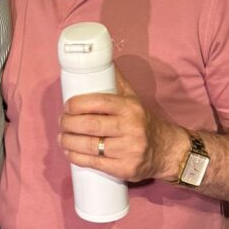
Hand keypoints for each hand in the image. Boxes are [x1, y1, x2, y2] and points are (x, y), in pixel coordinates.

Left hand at [58, 69, 180, 181]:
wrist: (167, 151)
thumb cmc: (144, 122)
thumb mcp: (134, 99)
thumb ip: (117, 82)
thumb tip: (103, 60)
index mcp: (130, 108)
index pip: (99, 102)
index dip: (77, 104)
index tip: (67, 106)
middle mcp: (130, 128)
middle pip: (90, 125)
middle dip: (68, 123)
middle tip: (61, 121)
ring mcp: (128, 150)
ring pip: (89, 146)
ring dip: (68, 141)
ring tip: (62, 137)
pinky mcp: (124, 169)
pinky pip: (94, 164)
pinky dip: (77, 158)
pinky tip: (70, 152)